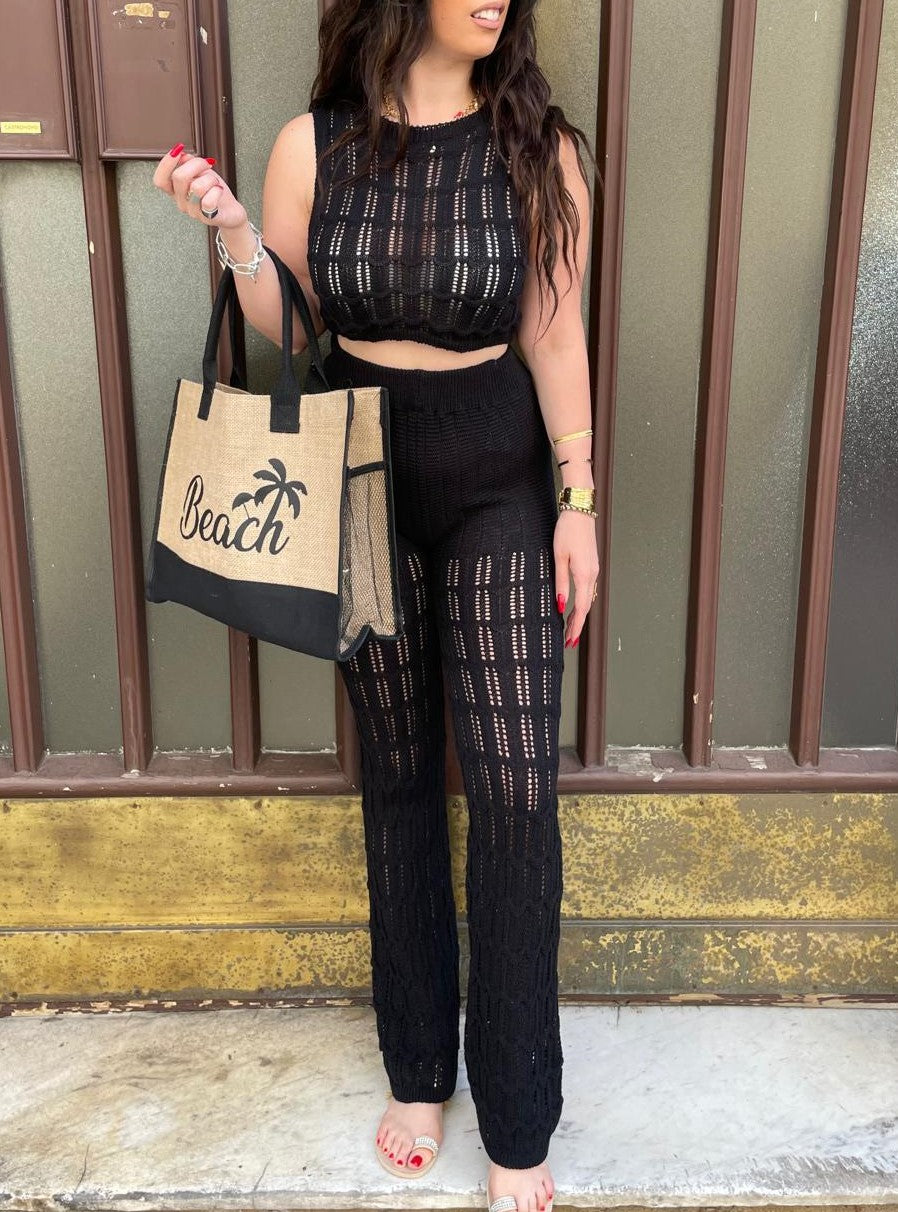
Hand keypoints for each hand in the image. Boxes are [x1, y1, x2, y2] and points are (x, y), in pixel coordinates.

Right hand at [152, 141, 247, 230]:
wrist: (230, 211)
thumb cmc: (214, 190)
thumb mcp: (200, 172)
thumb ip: (189, 164)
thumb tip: (182, 156)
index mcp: (175, 191)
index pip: (160, 180)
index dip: (166, 163)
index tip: (178, 149)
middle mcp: (181, 202)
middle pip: (179, 177)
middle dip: (196, 164)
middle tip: (207, 165)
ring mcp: (193, 212)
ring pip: (196, 187)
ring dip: (210, 178)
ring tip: (215, 182)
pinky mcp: (208, 218)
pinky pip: (208, 201)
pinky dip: (217, 191)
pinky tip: (219, 191)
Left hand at [554, 508, 599, 646]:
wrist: (580, 511)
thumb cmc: (568, 531)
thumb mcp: (559, 557)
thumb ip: (560, 582)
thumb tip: (559, 605)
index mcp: (584, 575)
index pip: (581, 608)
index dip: (576, 627)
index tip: (570, 641)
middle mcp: (592, 575)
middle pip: (586, 607)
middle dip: (577, 625)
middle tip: (568, 641)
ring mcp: (593, 570)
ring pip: (587, 599)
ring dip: (578, 615)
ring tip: (569, 629)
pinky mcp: (591, 565)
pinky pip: (587, 590)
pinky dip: (581, 602)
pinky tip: (574, 607)